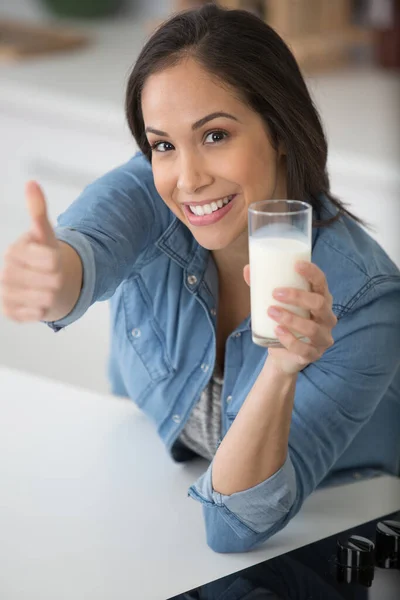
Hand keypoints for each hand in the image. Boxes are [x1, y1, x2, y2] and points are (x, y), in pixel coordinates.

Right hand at [0, 181, 62, 322]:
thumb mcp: (45, 233)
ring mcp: (6, 293)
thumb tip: (31, 183)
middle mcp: (6, 272)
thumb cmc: (43, 256)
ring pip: (46, 299)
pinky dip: (43, 309)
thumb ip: (38, 211)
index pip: (52, 260)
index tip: (52, 259)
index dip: (58, 261)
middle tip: (50, 276)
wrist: (40, 283)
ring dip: (52, 295)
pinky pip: (37, 314)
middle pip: (53, 281)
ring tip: (45, 288)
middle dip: (58, 279)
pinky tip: (38, 301)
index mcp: (14, 251)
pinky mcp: (9, 312)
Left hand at [243, 261, 336, 374]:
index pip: (322, 283)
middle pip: (319, 303)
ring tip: (271, 312)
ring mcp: (323, 338)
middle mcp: (327, 318)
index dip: (312, 272)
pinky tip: (277, 332)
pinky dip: (290, 340)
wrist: (283, 356)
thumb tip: (248, 269)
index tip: (296, 265)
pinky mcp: (314, 354)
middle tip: (276, 293)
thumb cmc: (283, 323)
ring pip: (312, 328)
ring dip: (291, 319)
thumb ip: (263, 288)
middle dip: (298, 297)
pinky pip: (305, 349)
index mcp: (321, 300)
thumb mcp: (275, 305)